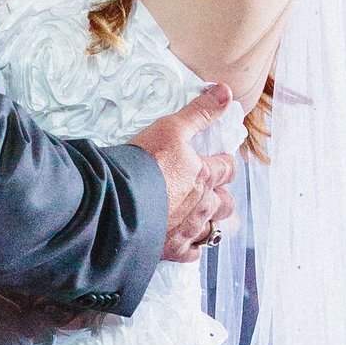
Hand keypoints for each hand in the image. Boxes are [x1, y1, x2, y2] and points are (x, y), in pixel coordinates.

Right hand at [139, 84, 239, 262]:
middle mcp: (202, 204)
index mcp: (204, 175)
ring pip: (212, 228)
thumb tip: (226, 92)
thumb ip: (200, 112)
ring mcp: (189, 229)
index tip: (221, 163)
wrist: (118, 202)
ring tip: (201, 217)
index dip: (224, 164)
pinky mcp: (173, 249)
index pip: (225, 168)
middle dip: (221, 196)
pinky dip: (192, 247)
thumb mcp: (172, 128)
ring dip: (209, 221)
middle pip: (225, 202)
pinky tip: (185, 242)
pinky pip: (192, 253)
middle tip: (212, 192)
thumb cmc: (144, 162)